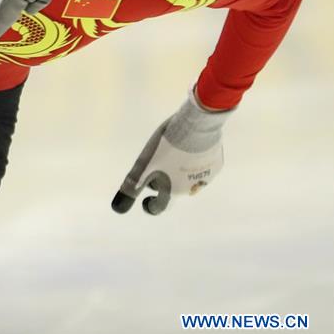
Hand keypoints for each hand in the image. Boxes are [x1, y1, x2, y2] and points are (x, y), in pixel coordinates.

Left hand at [112, 90, 234, 215]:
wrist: (197, 125)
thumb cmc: (167, 145)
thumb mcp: (144, 164)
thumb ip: (132, 186)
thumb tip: (117, 208)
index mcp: (173, 190)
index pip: (160, 206)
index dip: (150, 205)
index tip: (146, 201)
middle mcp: (191, 189)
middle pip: (173, 189)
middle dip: (164, 181)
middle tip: (158, 164)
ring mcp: (207, 176)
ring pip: (188, 177)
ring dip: (180, 170)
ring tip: (175, 151)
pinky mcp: (216, 163)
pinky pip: (203, 165)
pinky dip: (196, 160)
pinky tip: (192, 146)